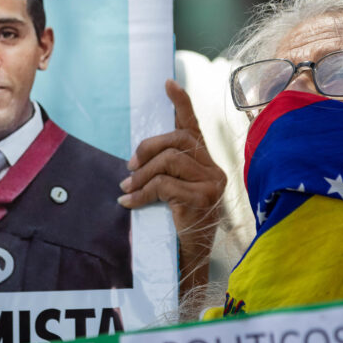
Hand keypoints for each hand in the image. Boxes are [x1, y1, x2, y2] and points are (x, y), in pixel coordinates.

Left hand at [118, 79, 225, 298]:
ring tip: (128, 188)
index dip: (181, 103)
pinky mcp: (203, 198)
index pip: (194, 127)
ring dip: (143, 174)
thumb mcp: (172, 192)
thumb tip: (136, 157)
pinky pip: (165, 185)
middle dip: (148, 148)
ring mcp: (212, 184)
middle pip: (178, 140)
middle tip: (130, 167)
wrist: (190, 258)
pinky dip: (142, 194)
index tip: (168, 83)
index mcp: (206, 163)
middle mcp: (214, 170)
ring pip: (170, 160)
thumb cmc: (179, 224)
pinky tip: (130, 203)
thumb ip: (165, 172)